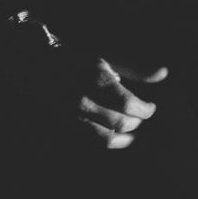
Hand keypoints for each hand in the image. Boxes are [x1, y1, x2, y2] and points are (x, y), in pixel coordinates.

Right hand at [0, 18, 167, 148]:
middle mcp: (81, 99)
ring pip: (106, 137)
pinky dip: (110, 142)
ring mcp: (70, 115)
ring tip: (134, 129)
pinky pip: (91, 141)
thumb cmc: (76, 58)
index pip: (128, 103)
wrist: (34, 63)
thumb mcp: (106, 57)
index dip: (145, 110)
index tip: (151, 108)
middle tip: (143, 116)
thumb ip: (135, 67)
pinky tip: (119, 138)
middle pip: (120, 122)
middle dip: (137, 122)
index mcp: (95, 78)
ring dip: (125, 136)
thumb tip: (164, 74)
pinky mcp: (63, 125)